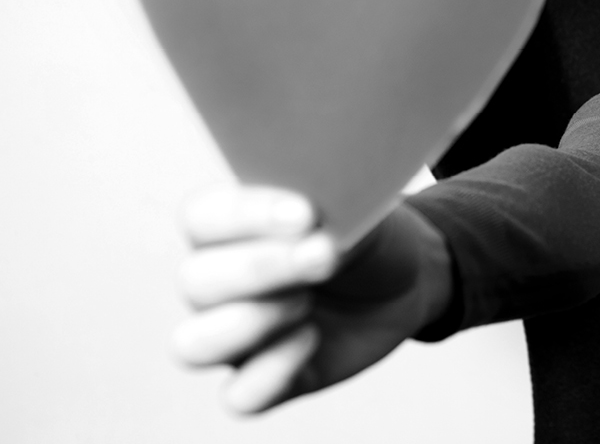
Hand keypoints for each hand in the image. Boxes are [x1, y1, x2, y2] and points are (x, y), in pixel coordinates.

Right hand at [172, 184, 451, 413]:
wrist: (406, 278)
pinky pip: (239, 395)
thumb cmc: (364, 233)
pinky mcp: (266, 378)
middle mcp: (218, 281)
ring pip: (193, 345)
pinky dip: (271, 372)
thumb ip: (328, 205)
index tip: (305, 214)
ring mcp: (237, 335)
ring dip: (249, 324)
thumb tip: (312, 224)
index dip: (247, 216)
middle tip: (322, 256)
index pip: (202, 217)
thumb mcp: (357, 207)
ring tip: (305, 302)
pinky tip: (311, 340)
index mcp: (229, 225)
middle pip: (196, 281)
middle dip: (262, 269)